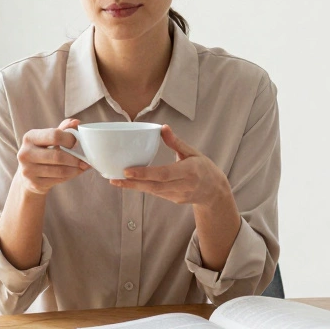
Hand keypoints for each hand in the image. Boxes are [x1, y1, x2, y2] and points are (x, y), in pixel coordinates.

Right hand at [15, 118, 89, 194]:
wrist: (27, 176)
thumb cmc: (42, 153)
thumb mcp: (48, 139)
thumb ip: (62, 129)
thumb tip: (76, 122)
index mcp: (30, 137)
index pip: (54, 135)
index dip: (70, 139)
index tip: (77, 143)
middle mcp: (25, 153)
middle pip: (57, 156)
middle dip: (75, 158)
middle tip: (85, 159)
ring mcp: (28, 170)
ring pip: (60, 170)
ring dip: (75, 168)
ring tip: (83, 166)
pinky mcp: (34, 183)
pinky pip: (58, 179)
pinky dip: (70, 175)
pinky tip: (75, 172)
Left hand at [108, 125, 228, 206]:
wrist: (214, 192)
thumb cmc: (204, 168)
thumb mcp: (193, 153)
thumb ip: (176, 142)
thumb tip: (163, 127)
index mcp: (189, 171)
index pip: (164, 173)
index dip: (145, 173)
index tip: (127, 171)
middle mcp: (183, 185)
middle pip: (155, 185)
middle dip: (133, 183)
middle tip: (115, 179)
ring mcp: (178, 195)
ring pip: (153, 191)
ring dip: (134, 187)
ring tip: (116, 181)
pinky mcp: (174, 200)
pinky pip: (156, 193)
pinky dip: (142, 188)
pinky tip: (129, 184)